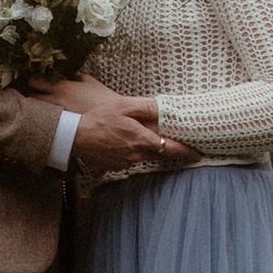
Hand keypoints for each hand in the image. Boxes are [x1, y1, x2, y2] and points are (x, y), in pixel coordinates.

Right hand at [47, 79, 184, 165]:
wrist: (75, 136)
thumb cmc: (100, 118)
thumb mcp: (125, 105)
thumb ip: (147, 107)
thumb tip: (165, 109)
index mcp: (141, 140)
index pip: (170, 148)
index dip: (186, 151)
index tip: (198, 153)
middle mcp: (136, 155)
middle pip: (156, 150)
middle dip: (160, 143)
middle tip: (162, 133)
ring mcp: (125, 163)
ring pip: (142, 154)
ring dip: (141, 145)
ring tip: (129, 132)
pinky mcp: (115, 166)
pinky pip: (128, 158)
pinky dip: (128, 150)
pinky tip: (118, 139)